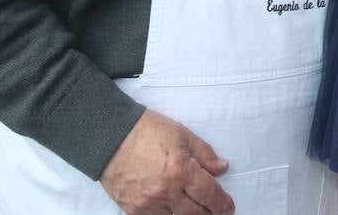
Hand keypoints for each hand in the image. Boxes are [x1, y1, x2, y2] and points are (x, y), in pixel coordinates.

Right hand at [99, 110, 234, 214]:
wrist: (109, 136)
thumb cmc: (145, 130)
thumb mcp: (181, 134)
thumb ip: (204, 153)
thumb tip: (221, 167)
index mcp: (181, 171)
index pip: (209, 194)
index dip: (222, 203)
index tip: (228, 206)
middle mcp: (166, 191)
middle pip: (196, 213)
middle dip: (209, 213)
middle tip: (216, 210)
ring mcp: (149, 203)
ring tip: (196, 210)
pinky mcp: (133, 209)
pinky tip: (172, 210)